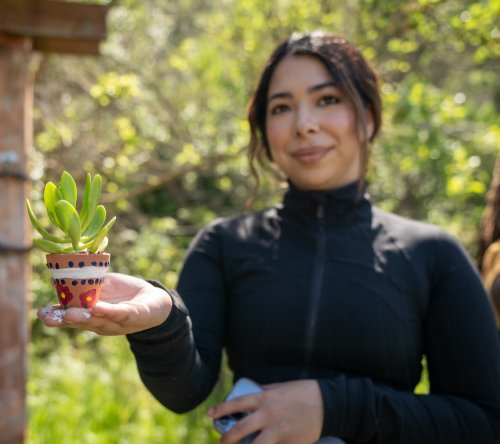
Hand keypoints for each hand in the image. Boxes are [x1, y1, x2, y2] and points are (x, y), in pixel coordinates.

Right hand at [37, 272, 172, 334]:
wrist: (155, 302)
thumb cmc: (125, 294)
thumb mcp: (103, 287)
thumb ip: (83, 284)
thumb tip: (57, 276)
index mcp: (91, 315)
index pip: (71, 318)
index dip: (56, 317)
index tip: (41, 313)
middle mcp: (101, 322)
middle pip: (81, 322)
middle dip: (65, 320)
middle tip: (49, 317)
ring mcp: (117, 321)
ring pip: (99, 320)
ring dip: (84, 317)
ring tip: (70, 313)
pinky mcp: (133, 316)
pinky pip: (120, 314)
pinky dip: (109, 311)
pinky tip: (98, 307)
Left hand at [208, 380, 322, 443]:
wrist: (327, 404)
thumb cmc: (302, 392)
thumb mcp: (280, 387)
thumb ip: (264, 392)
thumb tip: (251, 393)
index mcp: (265, 398)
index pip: (237, 404)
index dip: (221, 409)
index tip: (209, 414)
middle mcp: (268, 414)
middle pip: (240, 429)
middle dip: (226, 439)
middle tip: (219, 443)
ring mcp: (278, 431)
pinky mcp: (288, 442)